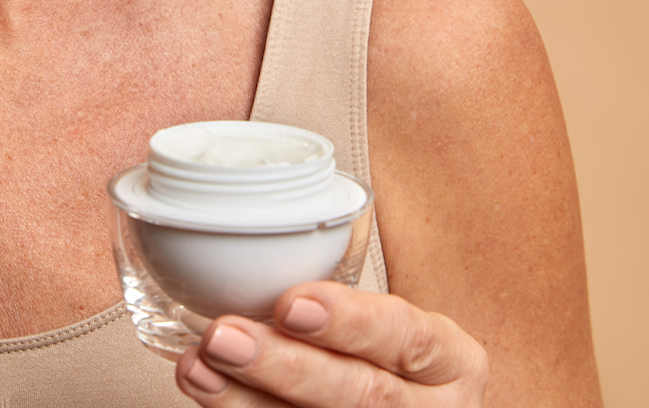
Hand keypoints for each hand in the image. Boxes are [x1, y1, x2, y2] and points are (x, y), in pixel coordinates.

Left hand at [176, 282, 488, 406]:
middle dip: (285, 366)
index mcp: (450, 362)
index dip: (349, 321)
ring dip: (248, 400)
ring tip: (198, 369)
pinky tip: (212, 398)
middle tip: (224, 336)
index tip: (290, 303)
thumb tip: (241, 256)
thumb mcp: (394, 330)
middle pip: (361, 394)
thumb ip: (341, 307)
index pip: (406, 336)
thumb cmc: (392, 361)